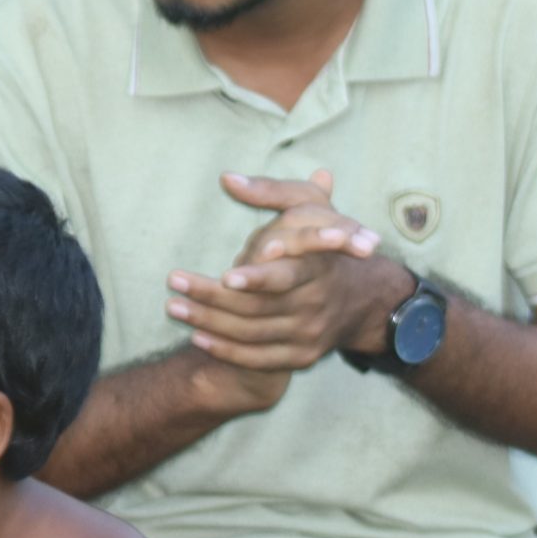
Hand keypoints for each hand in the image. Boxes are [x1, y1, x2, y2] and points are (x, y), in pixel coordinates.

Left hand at [165, 171, 406, 374]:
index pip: (286, 276)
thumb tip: (227, 178)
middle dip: (212, 297)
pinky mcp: (301, 357)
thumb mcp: (308, 207)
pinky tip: (197, 336)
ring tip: (174, 306)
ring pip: (252, 333)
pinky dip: (226, 350)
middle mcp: (316, 304)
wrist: (362, 298)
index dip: (257, 278)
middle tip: (174, 282)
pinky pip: (258, 359)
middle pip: (258, 307)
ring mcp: (309, 334)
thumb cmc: (321, 242)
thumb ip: (270, 191)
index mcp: (319, 267)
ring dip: (209, 321)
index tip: (226, 276)